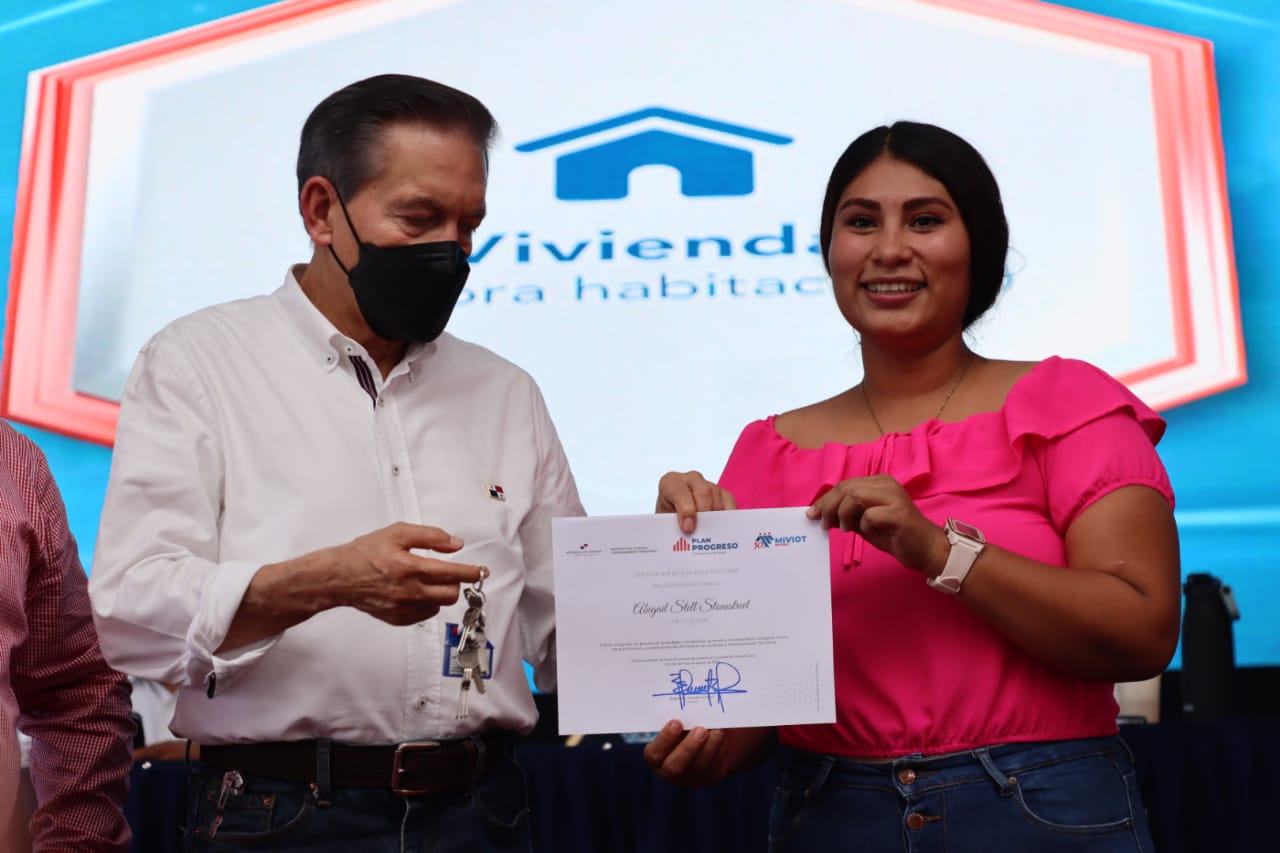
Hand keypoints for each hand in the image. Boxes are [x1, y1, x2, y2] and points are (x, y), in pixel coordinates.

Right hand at [335, 522, 483, 624]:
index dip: (471, 572)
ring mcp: (403, 608)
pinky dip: (427, 603)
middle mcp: (408, 591)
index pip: (451, 573)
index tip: (481, 571)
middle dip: (456, 582)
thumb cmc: (366, 552)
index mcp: (409, 567)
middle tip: (452, 573)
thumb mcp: (398, 532)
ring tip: (428, 581)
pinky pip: (425, 614)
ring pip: (439, 606)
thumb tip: (456, 544)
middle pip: (450, 594)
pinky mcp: (398, 619)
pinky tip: (416, 592)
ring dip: (441, 593)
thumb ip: (431, 536)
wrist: (339, 577)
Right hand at [643, 720, 730, 785]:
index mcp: (656, 757)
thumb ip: (680, 720)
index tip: (676, 722)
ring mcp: (691, 778)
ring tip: (717, 730)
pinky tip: (723, 735)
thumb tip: (690, 707)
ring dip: (709, 747)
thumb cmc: (683, 727)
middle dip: (688, 747)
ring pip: (699, 766)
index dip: (665, 739)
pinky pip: (715, 766)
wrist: (702, 741)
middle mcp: (670, 772)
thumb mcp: (677, 725)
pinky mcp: (710, 777)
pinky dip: (720, 749)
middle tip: (700, 730)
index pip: (654, 753)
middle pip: (675, 767)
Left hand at [656, 471, 736, 533]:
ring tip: (714, 535)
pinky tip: (725, 529)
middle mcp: (690, 480)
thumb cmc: (667, 519)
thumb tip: (683, 538)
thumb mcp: (663, 523)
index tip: (688, 528)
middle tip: (705, 531)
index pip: (679, 491)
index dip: (686, 510)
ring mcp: (707, 484)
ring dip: (717, 517)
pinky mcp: (721, 492)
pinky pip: (729, 501)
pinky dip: (729, 515)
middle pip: (703, 491)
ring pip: (717, 496)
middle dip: (705, 512)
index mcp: (671, 483)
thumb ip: (671, 527)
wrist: (673, 518)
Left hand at [805, 476, 948, 575]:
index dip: (825, 499)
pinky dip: (863, 525)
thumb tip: (820, 513)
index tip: (811, 514)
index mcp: (878, 482)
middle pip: (846, 488)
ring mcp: (894, 497)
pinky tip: (868, 532)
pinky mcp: (899, 513)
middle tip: (822, 524)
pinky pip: (870, 515)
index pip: (844, 485)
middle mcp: (886, 484)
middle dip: (828, 506)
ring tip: (844, 529)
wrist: (925, 548)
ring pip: (855, 496)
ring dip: (843, 514)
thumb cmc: (894, 535)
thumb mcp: (864, 523)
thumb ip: (845, 514)